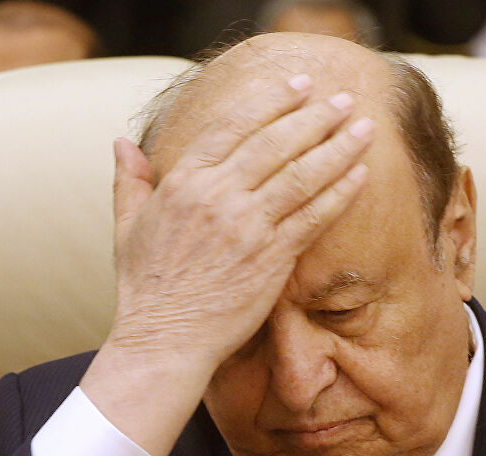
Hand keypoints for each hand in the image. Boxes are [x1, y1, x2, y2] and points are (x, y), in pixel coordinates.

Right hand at [81, 74, 373, 455]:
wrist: (164, 340)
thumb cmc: (144, 287)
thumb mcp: (126, 226)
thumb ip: (130, 180)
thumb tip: (120, 142)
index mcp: (183, 182)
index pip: (234, 125)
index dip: (272, 100)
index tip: (301, 85)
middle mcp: (218, 196)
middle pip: (276, 142)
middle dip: (315, 116)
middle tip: (345, 99)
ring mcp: (248, 226)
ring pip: (302, 175)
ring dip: (338, 148)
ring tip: (365, 128)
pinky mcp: (272, 258)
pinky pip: (314, 217)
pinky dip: (340, 193)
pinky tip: (361, 175)